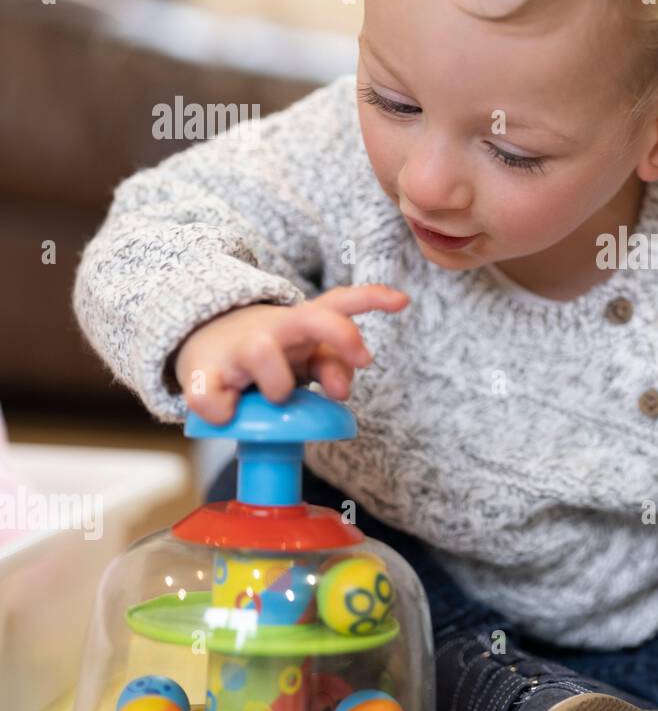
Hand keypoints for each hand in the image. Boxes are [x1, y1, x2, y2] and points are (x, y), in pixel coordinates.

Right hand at [175, 284, 409, 422]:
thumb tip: (341, 391)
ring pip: (263, 353)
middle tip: (364, 361)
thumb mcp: (306, 358)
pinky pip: (214, 399)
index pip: (340, 302)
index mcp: (304, 323)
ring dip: (277, 387)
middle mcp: (274, 328)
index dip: (372, 298)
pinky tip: (229, 410)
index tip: (403, 302)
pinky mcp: (202, 373)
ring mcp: (237, 347)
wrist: (203, 346)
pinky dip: (224, 412)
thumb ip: (334, 368)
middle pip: (313, 317)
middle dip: (342, 334)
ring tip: (272, 397)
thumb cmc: (271, 358)